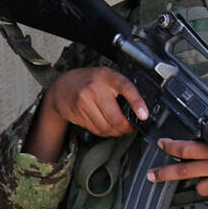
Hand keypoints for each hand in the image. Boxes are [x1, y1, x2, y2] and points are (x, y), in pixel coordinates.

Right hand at [23, 66, 147, 161]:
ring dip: (115, 132)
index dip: (137, 102)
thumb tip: (138, 110)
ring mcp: (84, 101)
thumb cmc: (90, 81)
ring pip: (105, 127)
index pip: (126, 87)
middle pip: (115, 117)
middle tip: (129, 128)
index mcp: (107, 76)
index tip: (144, 115)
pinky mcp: (78, 113)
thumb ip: (120, 88)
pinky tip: (105, 127)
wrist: (62, 86)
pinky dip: (104, 132)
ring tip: (118, 129)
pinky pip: (96, 129)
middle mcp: (95, 87)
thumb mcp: (106, 76)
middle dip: (126, 127)